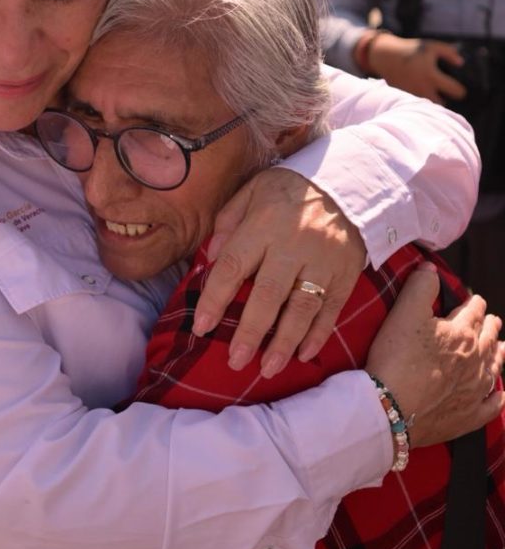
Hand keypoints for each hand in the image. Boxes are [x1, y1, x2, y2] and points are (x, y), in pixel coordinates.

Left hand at [193, 168, 365, 374]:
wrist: (348, 180)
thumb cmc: (290, 189)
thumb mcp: (253, 190)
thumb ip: (228, 220)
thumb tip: (211, 256)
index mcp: (263, 224)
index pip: (234, 266)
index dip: (215, 299)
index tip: (201, 328)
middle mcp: (293, 245)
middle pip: (269, 295)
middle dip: (250, 332)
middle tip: (235, 361)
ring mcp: (323, 260)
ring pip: (303, 308)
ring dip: (285, 342)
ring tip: (268, 368)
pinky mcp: (346, 272)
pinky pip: (332, 308)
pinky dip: (318, 334)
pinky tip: (302, 355)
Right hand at [365, 264, 504, 446]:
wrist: (391, 407)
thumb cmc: (396, 358)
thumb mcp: (403, 313)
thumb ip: (420, 286)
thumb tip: (431, 269)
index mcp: (462, 333)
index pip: (474, 310)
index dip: (474, 303)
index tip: (474, 300)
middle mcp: (476, 360)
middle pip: (489, 337)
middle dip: (490, 326)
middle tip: (492, 321)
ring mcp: (475, 390)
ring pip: (495, 368)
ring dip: (499, 355)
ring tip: (501, 348)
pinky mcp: (469, 416)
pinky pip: (492, 406)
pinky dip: (498, 398)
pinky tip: (499, 396)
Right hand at [368, 33, 465, 103]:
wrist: (386, 57)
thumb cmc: (411, 50)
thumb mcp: (432, 47)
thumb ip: (449, 53)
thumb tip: (460, 63)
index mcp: (431, 75)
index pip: (454, 91)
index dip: (460, 91)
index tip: (460, 90)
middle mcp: (422, 88)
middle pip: (441, 104)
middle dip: (445, 100)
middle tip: (445, 94)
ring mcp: (412, 94)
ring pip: (428, 105)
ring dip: (433, 101)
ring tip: (434, 94)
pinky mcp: (404, 96)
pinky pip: (417, 103)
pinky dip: (422, 100)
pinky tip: (422, 92)